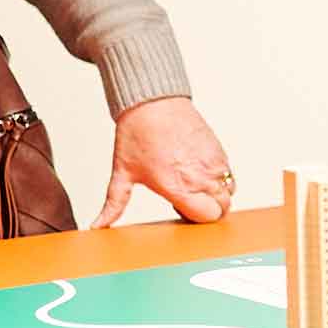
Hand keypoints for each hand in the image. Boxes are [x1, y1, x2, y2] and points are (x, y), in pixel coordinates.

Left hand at [99, 94, 235, 224]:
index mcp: (177, 186)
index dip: (197, 219)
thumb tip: (98, 225)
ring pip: (229, 191)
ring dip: (217, 194)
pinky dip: (219, 178)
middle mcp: (200, 176)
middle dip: (210, 210)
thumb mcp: (122, 174)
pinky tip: (199, 171)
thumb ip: (113, 205)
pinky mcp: (219, 149)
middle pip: (223, 208)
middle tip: (189, 200)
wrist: (151, 102)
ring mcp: (213, 162)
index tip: (183, 210)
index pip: (208, 217)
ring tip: (195, 185)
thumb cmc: (137, 134)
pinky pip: (229, 173)